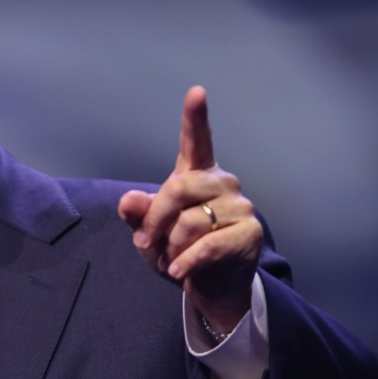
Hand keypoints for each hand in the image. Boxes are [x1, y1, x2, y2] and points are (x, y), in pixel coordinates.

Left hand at [118, 86, 262, 332]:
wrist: (210, 286)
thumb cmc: (178, 249)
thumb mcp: (149, 233)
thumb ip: (139, 214)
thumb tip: (127, 201)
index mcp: (196, 174)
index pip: (196, 140)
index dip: (195, 116)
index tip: (196, 92)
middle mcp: (221, 182)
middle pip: (178, 188)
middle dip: (155, 219)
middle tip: (144, 243)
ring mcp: (239, 206)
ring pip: (191, 222)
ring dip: (170, 247)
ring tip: (169, 259)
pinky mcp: (250, 233)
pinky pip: (208, 246)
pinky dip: (186, 262)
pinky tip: (178, 272)